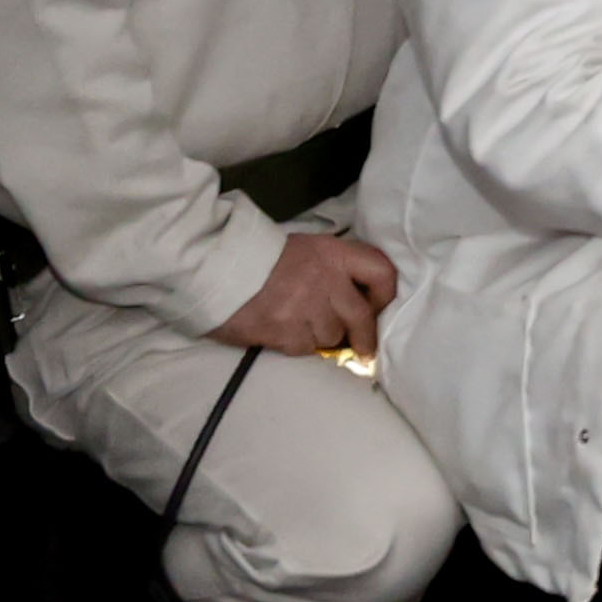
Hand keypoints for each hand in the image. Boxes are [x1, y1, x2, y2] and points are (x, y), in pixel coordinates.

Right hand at [209, 228, 401, 357]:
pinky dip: (298, 345)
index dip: (385, 295)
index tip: (377, 309)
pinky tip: (283, 332)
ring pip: (332, 335)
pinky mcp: (285, 331)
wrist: (216, 268)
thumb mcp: (308, 251)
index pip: (382, 272)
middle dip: (364, 337)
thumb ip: (336, 269)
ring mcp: (306, 307)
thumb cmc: (265, 260)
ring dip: (322, 337)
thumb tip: (360, 299)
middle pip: (361, 316)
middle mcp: (326, 280)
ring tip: (302, 326)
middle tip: (364, 351)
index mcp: (334, 253)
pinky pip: (305, 348)